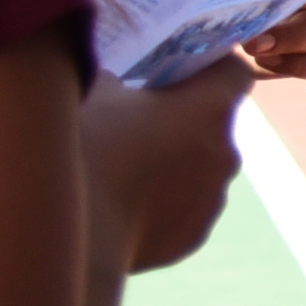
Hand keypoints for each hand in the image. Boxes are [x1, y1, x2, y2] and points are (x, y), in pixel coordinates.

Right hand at [80, 55, 248, 275]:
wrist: (71, 238)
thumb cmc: (81, 153)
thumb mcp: (90, 95)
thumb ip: (118, 82)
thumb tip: (120, 86)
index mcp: (208, 109)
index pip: (234, 73)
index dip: (210, 67)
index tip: (180, 70)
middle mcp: (225, 152)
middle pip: (212, 123)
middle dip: (180, 119)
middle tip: (132, 122)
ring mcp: (214, 197)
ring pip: (199, 167)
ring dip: (173, 162)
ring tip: (120, 170)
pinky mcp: (195, 234)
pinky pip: (184, 205)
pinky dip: (162, 201)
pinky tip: (120, 204)